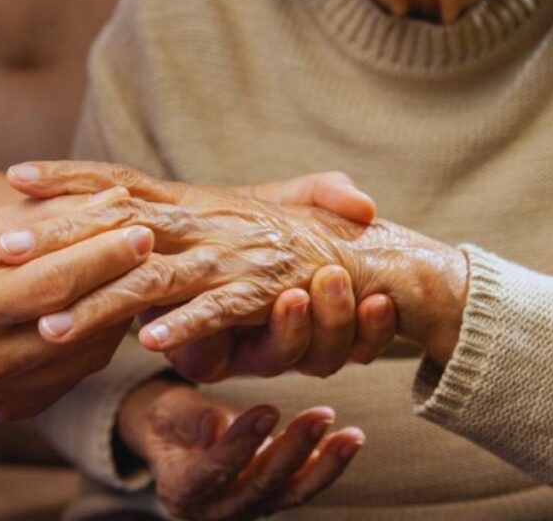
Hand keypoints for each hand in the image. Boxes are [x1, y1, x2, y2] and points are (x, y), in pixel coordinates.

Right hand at [0, 190, 156, 420]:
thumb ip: (48, 218)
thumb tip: (117, 200)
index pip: (51, 284)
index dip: (102, 256)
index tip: (141, 226)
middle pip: (76, 321)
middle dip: (120, 278)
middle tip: (154, 242)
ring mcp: (2, 394)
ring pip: (88, 351)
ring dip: (117, 307)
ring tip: (133, 269)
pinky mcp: (17, 408)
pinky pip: (79, 369)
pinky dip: (99, 334)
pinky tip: (106, 302)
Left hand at [5, 161, 466, 365]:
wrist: (359, 256)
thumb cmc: (280, 240)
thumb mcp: (220, 218)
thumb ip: (173, 216)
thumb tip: (112, 207)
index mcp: (189, 202)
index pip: (119, 182)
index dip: (69, 177)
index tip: (15, 176)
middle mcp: (204, 222)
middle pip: (119, 226)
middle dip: (61, 237)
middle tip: (4, 249)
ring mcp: (231, 256)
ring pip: (155, 278)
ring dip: (102, 301)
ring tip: (52, 324)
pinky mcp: (262, 292)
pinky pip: (219, 310)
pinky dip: (188, 325)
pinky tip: (151, 343)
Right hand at [117, 379, 362, 520]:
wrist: (177, 441)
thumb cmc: (169, 422)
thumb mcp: (167, 414)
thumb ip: (190, 420)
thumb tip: (217, 425)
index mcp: (181, 491)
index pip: (213, 472)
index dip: (240, 444)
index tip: (267, 411)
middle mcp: (215, 510)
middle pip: (259, 485)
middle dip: (294, 450)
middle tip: (321, 415)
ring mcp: (246, 509)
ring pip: (289, 492)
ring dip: (324, 464)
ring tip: (351, 435)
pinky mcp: (270, 500)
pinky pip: (301, 487)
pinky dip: (327, 466)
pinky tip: (348, 441)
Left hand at [173, 171, 397, 380]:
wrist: (170, 236)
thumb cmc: (238, 218)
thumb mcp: (288, 198)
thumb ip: (327, 194)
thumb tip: (365, 204)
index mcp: (318, 305)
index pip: (365, 329)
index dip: (378, 324)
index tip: (383, 300)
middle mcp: (288, 336)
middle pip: (331, 352)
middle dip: (339, 323)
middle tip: (339, 285)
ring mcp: (247, 350)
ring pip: (283, 357)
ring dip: (292, 328)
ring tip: (292, 296)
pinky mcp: (198, 353)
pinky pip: (207, 354)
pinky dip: (198, 331)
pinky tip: (189, 326)